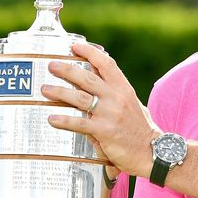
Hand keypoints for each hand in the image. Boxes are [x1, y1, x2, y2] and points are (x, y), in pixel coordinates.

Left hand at [41, 42, 159, 177]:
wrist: (153, 152)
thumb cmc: (141, 129)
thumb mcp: (132, 104)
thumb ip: (115, 93)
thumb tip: (96, 81)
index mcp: (124, 88)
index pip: (106, 64)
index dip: (89, 52)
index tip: (75, 46)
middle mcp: (117, 98)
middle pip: (87, 78)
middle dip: (67, 70)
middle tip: (51, 65)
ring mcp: (110, 114)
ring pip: (80, 98)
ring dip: (60, 92)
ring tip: (45, 89)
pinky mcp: (104, 131)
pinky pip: (80, 123)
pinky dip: (64, 120)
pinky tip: (52, 118)